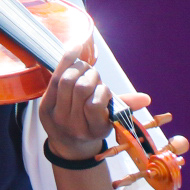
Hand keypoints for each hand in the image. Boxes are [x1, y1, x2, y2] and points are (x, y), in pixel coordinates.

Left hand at [37, 39, 140, 161]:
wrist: (69, 142)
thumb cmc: (94, 125)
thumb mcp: (111, 120)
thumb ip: (126, 106)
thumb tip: (146, 98)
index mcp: (93, 130)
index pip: (95, 104)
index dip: (102, 91)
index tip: (104, 89)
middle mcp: (73, 124)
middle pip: (80, 88)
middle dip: (91, 75)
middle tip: (94, 76)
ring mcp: (56, 115)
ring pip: (66, 80)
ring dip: (79, 68)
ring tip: (84, 69)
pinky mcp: (44, 105)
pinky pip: (54, 78)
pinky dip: (66, 60)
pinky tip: (75, 47)